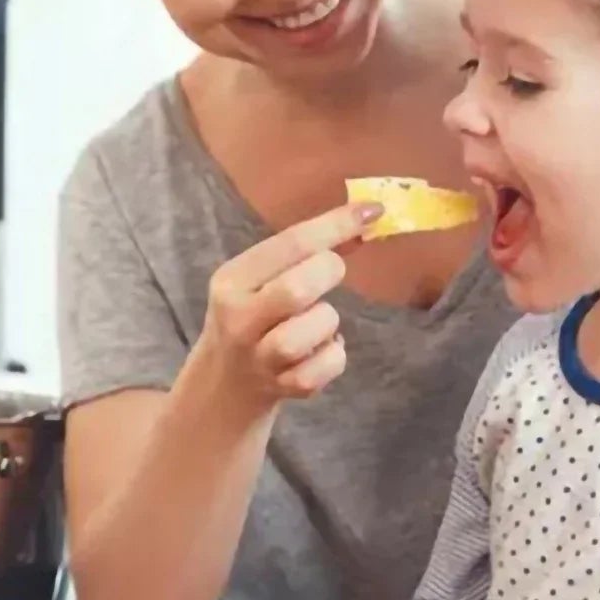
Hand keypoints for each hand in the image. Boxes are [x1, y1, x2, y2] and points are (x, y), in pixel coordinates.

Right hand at [198, 203, 381, 407]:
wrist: (225, 382)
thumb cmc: (254, 316)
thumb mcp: (262, 279)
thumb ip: (306, 252)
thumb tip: (365, 219)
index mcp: (232, 280)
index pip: (290, 244)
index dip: (337, 225)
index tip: (373, 211)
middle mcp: (239, 318)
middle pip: (297, 289)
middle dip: (328, 274)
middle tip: (329, 275)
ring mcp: (259, 358)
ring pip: (311, 333)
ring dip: (328, 322)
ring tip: (319, 322)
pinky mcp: (280, 388)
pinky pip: (324, 369)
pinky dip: (334, 356)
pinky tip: (321, 351)